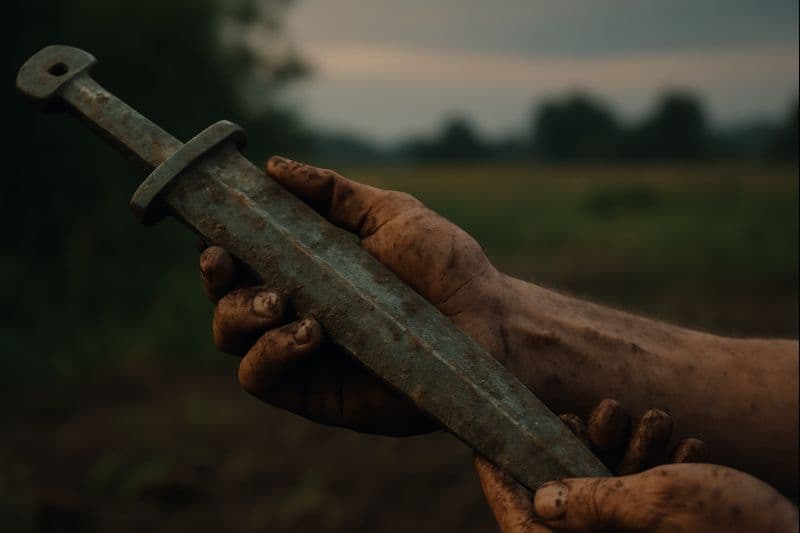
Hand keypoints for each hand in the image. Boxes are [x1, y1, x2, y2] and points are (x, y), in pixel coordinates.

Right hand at [200, 156, 504, 434]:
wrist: (488, 323)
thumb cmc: (444, 266)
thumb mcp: (391, 215)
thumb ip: (333, 193)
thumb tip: (272, 166)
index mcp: (307, 266)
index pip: (243, 255)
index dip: (219, 241)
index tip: (216, 227)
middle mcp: (296, 307)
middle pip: (226, 297)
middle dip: (220, 281)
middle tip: (235, 265)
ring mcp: (301, 353)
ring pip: (234, 339)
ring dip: (240, 316)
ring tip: (282, 303)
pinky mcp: (315, 392)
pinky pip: (262, 380)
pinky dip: (269, 355)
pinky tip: (308, 333)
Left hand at [475, 400, 797, 532]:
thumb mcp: (658, 504)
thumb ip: (593, 501)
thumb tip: (540, 501)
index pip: (521, 520)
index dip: (499, 478)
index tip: (483, 439)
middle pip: (566, 496)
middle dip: (582, 447)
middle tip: (601, 411)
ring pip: (609, 489)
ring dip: (628, 449)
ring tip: (653, 418)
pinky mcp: (666, 532)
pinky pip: (643, 497)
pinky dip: (657, 467)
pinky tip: (684, 444)